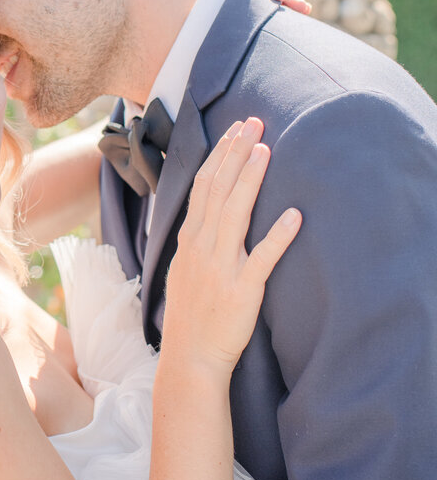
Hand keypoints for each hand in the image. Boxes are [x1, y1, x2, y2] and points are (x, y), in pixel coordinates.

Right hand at [162, 118, 301, 375]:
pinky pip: (262, 259)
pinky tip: (296, 215)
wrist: (190, 357)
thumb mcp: (184, 269)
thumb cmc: (191, 315)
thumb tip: (208, 211)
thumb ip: (196, 239)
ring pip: (234, 214)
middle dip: (235, 153)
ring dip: (250, 180)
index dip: (221, 155)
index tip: (237, 129)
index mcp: (189, 241)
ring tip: (266, 150)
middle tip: (254, 122)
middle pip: (218, 190)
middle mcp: (201, 248)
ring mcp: (220, 268)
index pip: (203, 186)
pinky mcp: (242, 291)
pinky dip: (278, 236)